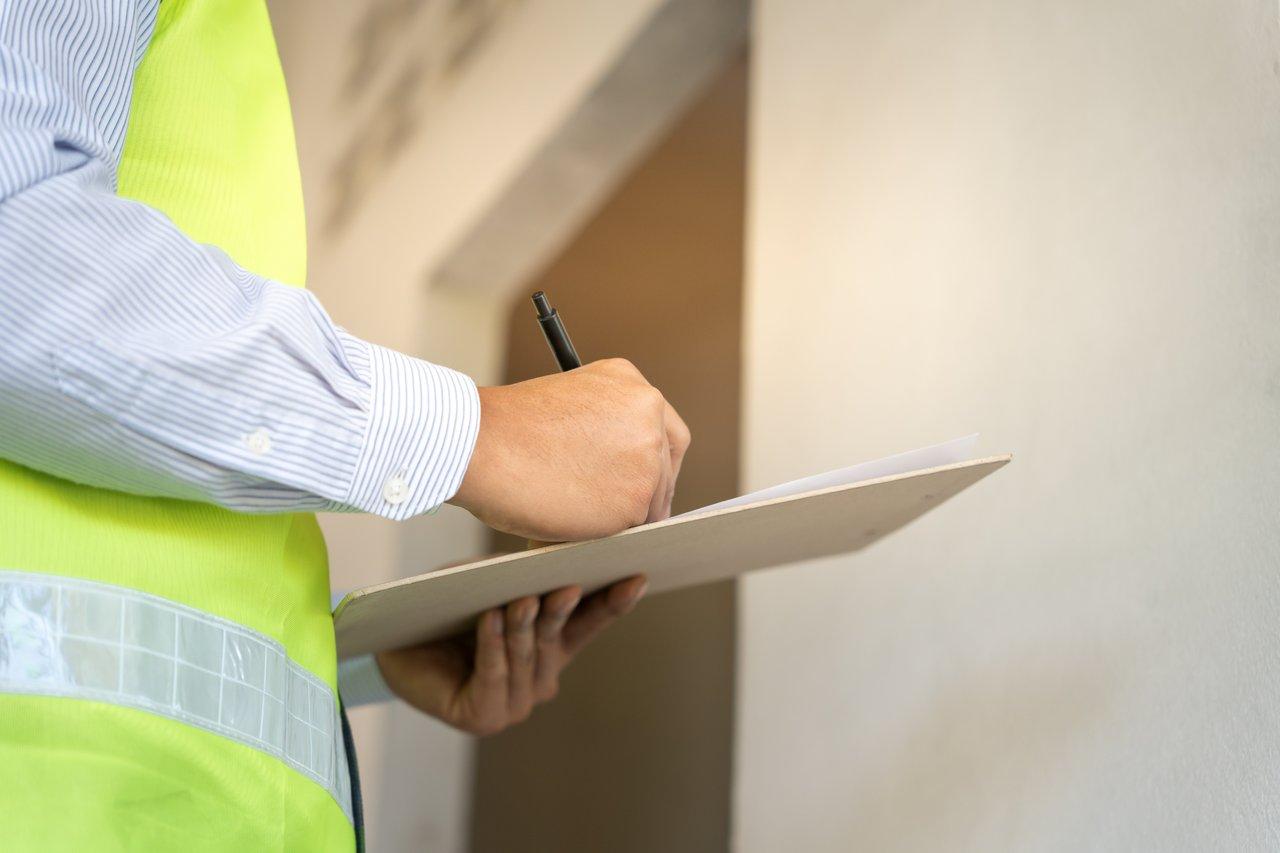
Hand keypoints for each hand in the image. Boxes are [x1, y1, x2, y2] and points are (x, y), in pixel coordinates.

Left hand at [375, 576, 647, 734]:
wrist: (390, 640)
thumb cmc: (445, 609)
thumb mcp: (491, 584)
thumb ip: (523, 579)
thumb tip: (557, 557)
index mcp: (550, 650)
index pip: (588, 625)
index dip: (612, 603)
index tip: (637, 576)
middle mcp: (539, 681)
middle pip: (555, 638)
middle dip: (561, 610)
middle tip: (568, 584)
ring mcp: (514, 704)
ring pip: (525, 657)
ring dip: (522, 627)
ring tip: (520, 598)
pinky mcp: (482, 718)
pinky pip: (493, 676)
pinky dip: (493, 646)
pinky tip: (491, 619)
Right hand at [450, 359, 690, 541]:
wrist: (480, 443)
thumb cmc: (507, 429)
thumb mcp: (570, 404)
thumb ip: (605, 427)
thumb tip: (620, 469)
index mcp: (632, 385)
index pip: (667, 433)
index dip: (656, 464)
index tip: (646, 484)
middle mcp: (649, 415)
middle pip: (665, 470)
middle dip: (647, 496)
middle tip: (624, 516)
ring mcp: (646, 458)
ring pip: (648, 505)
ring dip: (618, 518)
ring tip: (570, 517)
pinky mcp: (636, 499)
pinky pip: (627, 530)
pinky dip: (601, 537)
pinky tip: (566, 527)